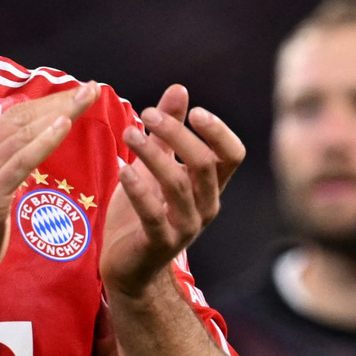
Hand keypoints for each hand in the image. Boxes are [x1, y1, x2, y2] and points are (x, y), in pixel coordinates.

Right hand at [0, 86, 93, 302]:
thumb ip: (3, 166)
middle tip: (93, 88)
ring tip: (88, 97)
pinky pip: (20, 160)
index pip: (17, 117)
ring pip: (24, 132)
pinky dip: (44, 140)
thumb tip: (28, 148)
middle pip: (23, 118)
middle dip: (61, 100)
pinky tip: (65, 125)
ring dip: (60, 112)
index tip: (79, 92)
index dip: (49, 102)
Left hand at [100, 84, 246, 299]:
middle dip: (176, 134)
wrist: (128, 266)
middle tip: (146, 114)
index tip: (194, 111)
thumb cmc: (143, 212)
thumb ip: (168, 132)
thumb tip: (180, 88)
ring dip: (152, 154)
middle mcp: (206, 206)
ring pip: (178, 184)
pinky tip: (123, 168)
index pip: (232, 155)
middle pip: (204, 163)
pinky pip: (153, 214)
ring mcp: (185, 227)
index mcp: (210, 187)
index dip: (218, 132)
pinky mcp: (160, 244)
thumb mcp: (156, 166)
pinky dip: (138, 189)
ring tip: (129, 133)